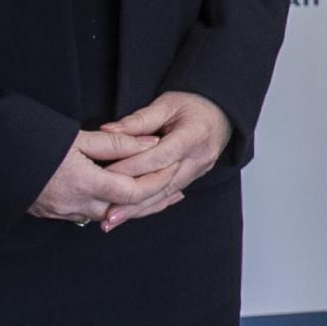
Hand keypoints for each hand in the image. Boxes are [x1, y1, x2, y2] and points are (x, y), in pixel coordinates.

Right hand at [28, 126, 171, 223]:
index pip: (135, 191)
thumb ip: (116, 143)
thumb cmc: (31, 141)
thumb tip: (151, 142)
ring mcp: (62, 212)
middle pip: (125, 208)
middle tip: (177, 190)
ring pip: (107, 214)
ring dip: (131, 206)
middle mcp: (76, 204)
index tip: (174, 168)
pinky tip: (118, 199)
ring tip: (156, 194)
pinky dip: (109, 207)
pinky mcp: (51, 212)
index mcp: (86, 184)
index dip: (159, 181)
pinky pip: (88, 215)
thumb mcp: (77, 137)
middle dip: (153, 199)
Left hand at [89, 92, 232, 228]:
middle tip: (105, 213)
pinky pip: (169, 195)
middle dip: (131, 200)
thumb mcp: (166, 103)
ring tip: (112, 221)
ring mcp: (199, 171)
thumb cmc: (193, 104)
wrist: (221, 112)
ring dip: (137, 209)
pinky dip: (148, 205)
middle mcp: (199, 158)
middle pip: (162, 183)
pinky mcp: (194, 178)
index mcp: (194, 136)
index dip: (130, 167)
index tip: (105, 176)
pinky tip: (130, 215)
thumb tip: (107, 130)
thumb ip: (138, 120)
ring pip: (164, 195)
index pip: (158, 157)